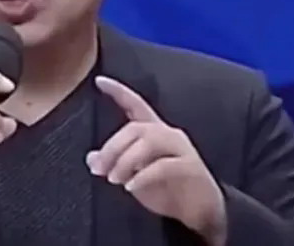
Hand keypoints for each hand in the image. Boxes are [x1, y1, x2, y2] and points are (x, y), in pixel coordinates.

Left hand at [87, 76, 226, 245]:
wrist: (202, 212)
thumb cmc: (169, 191)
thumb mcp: (136, 177)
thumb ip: (117, 164)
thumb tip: (92, 158)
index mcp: (156, 133)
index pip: (136, 106)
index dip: (118, 92)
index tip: (99, 81)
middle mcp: (170, 135)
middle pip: (137, 127)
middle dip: (113, 147)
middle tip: (99, 170)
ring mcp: (182, 149)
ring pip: (150, 140)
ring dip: (126, 159)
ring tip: (114, 179)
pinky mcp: (190, 167)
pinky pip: (164, 165)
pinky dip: (143, 175)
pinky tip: (131, 186)